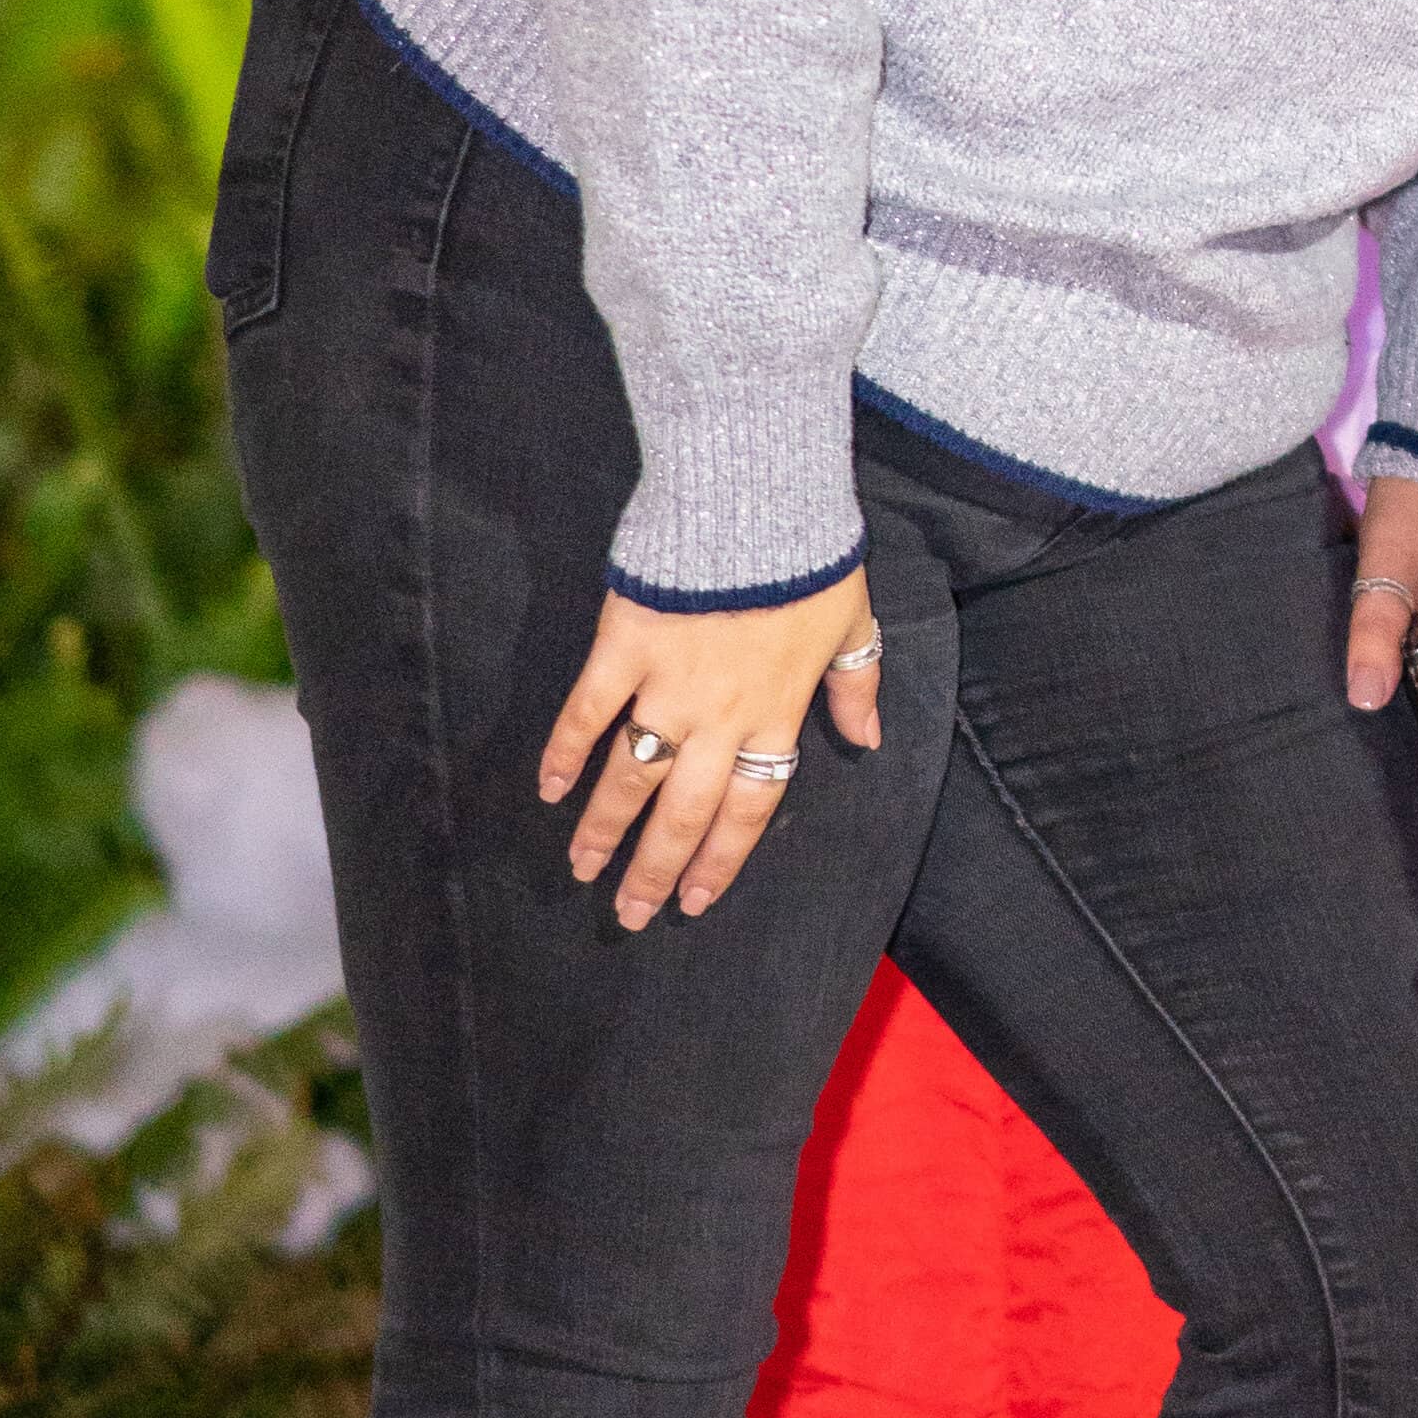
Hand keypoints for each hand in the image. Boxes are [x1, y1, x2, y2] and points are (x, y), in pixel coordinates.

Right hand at [540, 573, 885, 930]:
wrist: (758, 503)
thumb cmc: (811, 560)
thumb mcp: (852, 622)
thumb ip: (857, 685)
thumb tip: (868, 739)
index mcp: (776, 713)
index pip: (749, 807)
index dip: (721, 859)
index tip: (695, 900)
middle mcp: (720, 716)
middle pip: (684, 812)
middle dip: (654, 868)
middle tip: (628, 914)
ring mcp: (668, 685)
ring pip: (632, 776)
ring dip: (604, 828)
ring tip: (582, 868)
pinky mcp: (624, 648)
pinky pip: (588, 713)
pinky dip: (565, 752)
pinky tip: (549, 789)